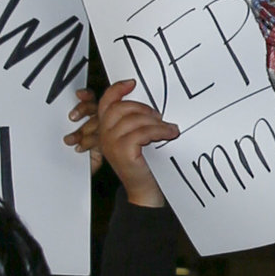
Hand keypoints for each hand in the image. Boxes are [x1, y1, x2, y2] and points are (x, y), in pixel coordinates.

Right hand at [67, 79, 176, 206]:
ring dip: (155, 122)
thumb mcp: (138, 139)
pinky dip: (160, 131)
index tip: (132, 83)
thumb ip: (136, 121)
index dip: (117, 90)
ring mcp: (111, 144)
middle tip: (159, 117)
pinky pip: (142, 132)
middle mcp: (104, 136)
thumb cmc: (145, 165)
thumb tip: (150, 104)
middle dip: (142, 108)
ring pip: (133, 120)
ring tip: (169, 128)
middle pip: (120, 108)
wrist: (145, 192)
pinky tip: (170, 134)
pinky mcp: (123, 152)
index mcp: (106, 130)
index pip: (106, 102)